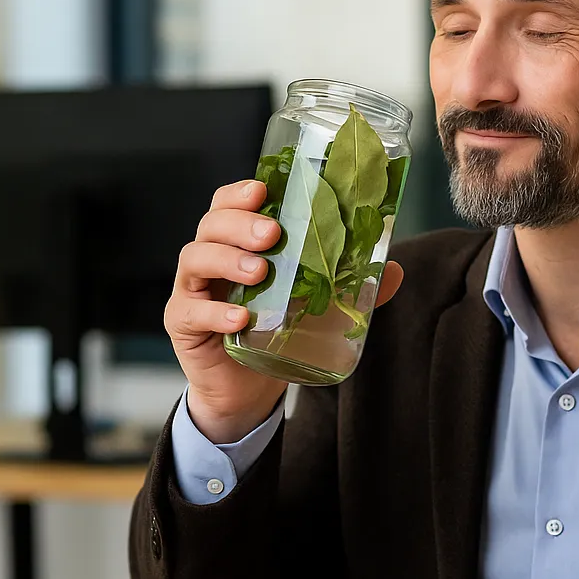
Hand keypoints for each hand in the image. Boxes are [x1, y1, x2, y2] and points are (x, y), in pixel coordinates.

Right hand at [165, 179, 404, 443]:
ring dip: (228, 260)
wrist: (248, 388)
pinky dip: (216, 311)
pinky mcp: (184, 324)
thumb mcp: (315, 305)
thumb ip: (349, 287)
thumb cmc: (275, 333)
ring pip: (195, 259)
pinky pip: (191, 310)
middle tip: (272, 235)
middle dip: (240, 224)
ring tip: (259, 272)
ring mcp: (193, 290)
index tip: (263, 190)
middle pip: (211, 225)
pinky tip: (239, 317)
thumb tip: (394, 270)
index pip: (229, 205)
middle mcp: (210, 260)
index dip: (240, 193)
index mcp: (237, 244)